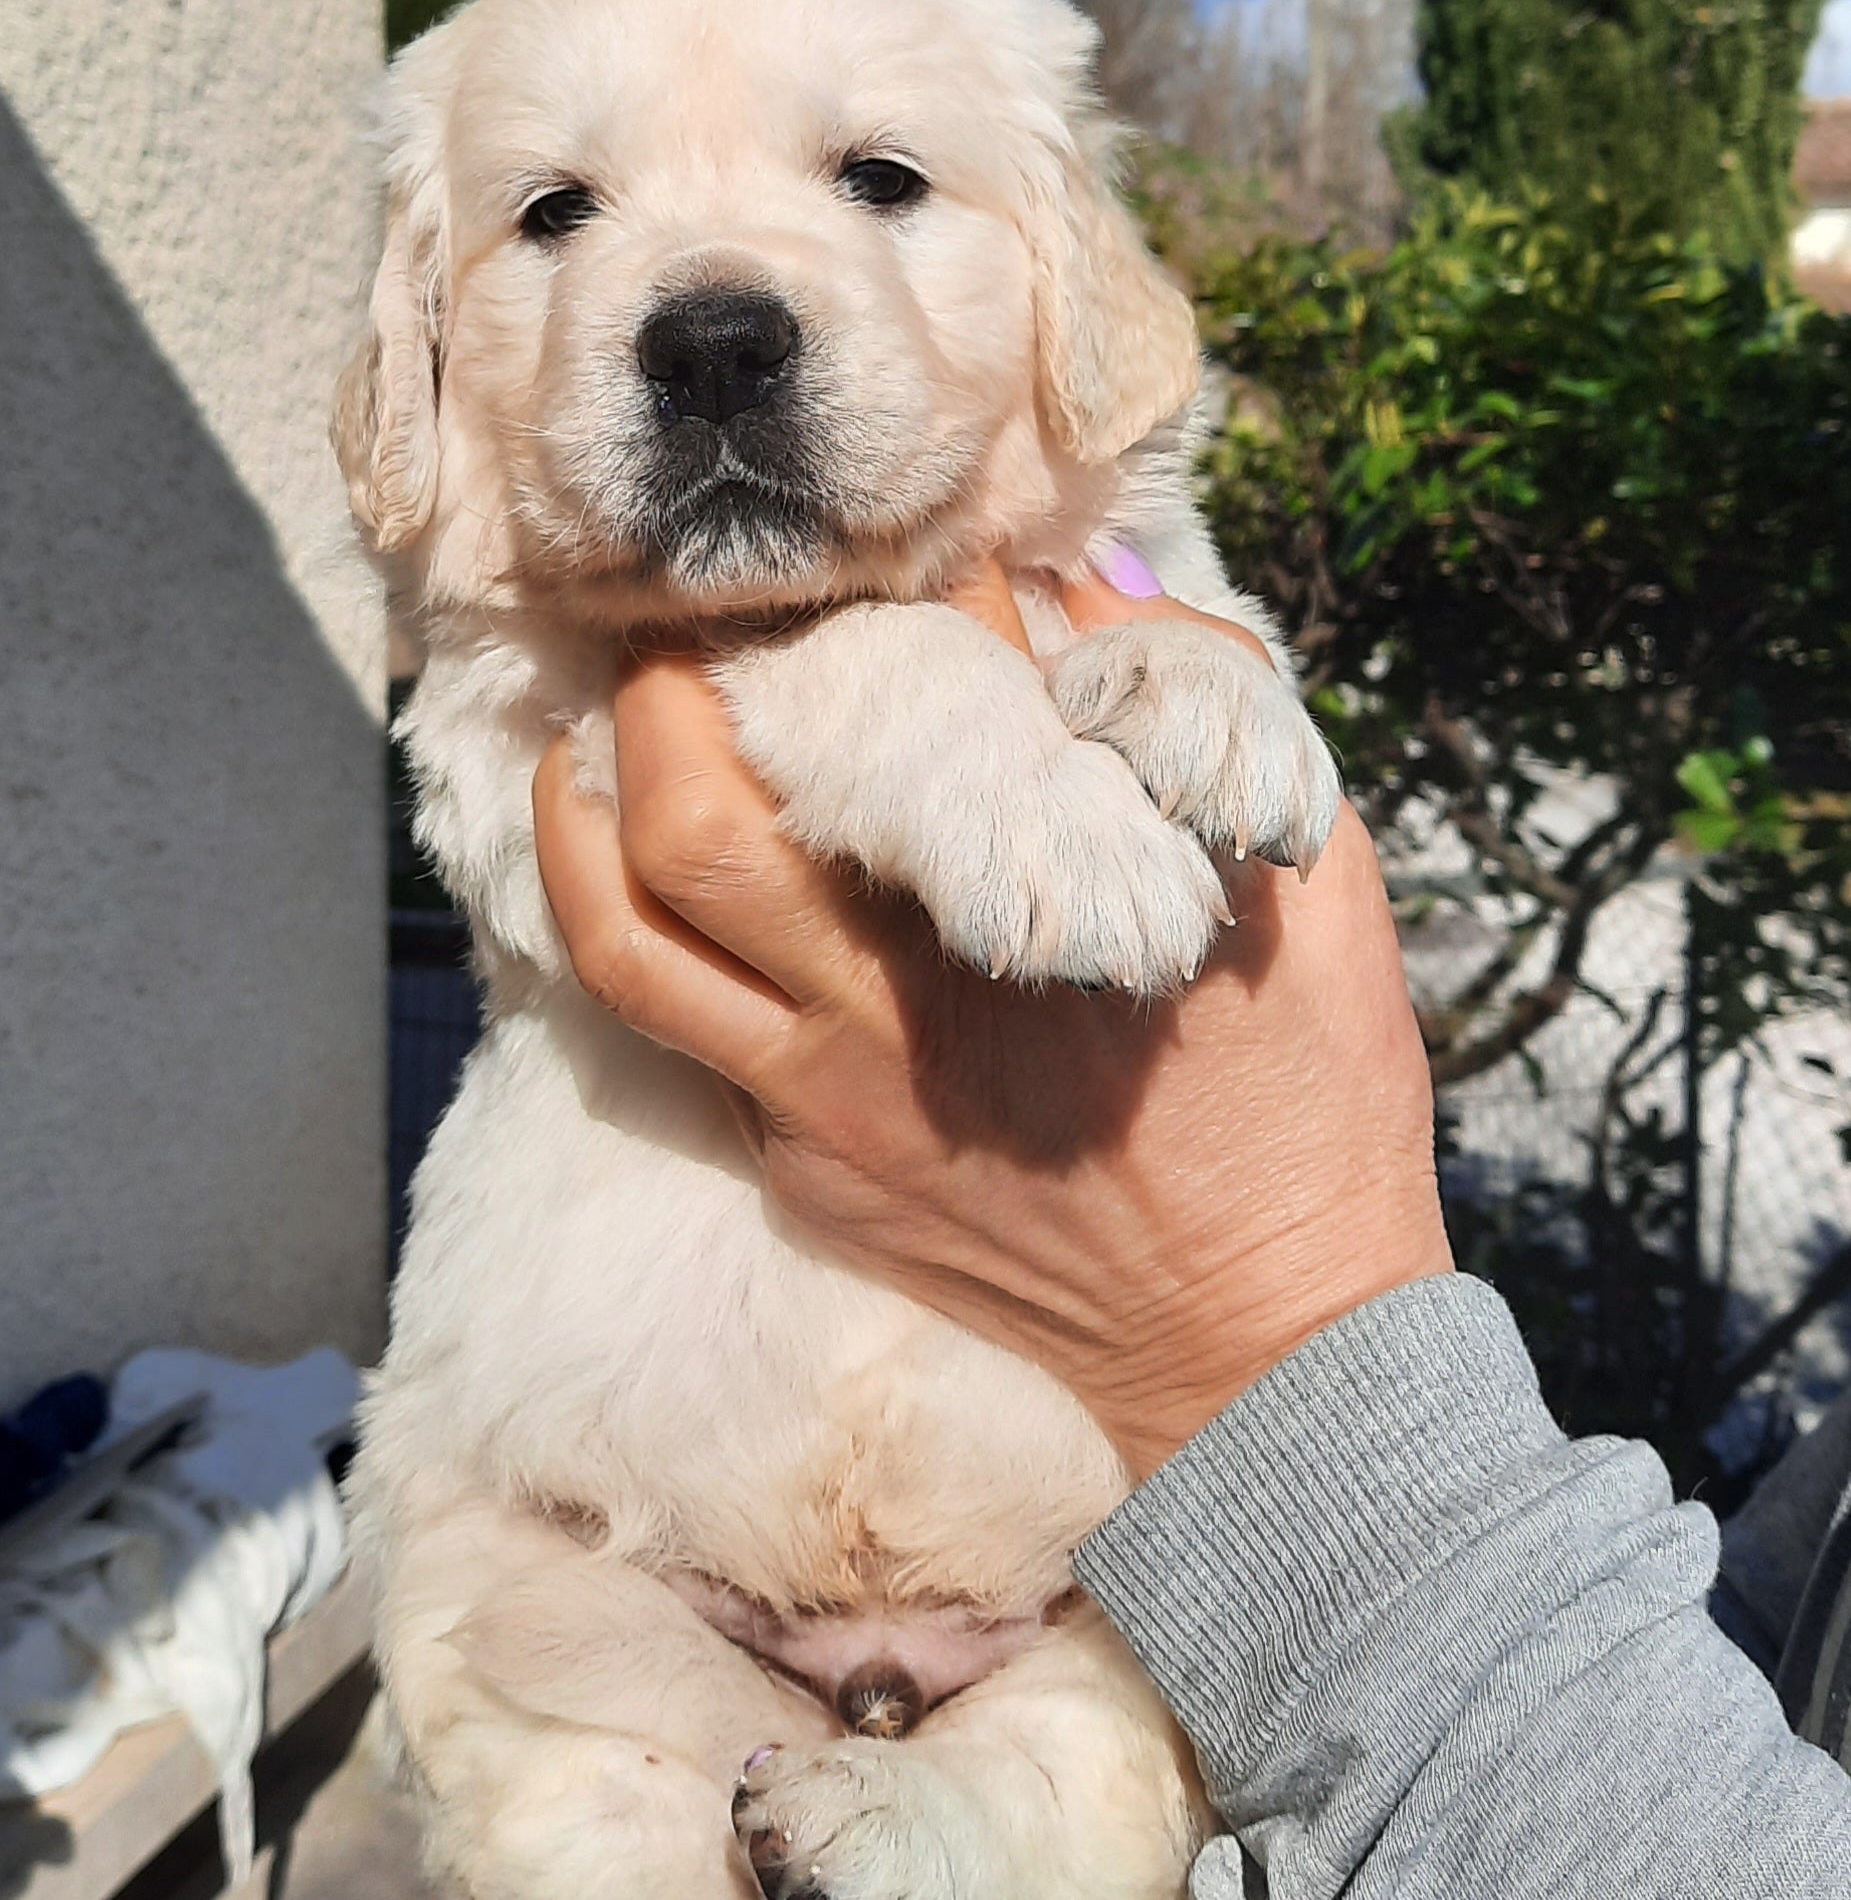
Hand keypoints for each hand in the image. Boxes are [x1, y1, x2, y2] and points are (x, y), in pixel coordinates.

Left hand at [532, 567, 1451, 1479]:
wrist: (1269, 1340)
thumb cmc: (1311, 1099)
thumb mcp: (1315, 881)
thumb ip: (1210, 716)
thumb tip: (1091, 595)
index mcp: (1036, 904)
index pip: (907, 701)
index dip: (882, 603)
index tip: (877, 559)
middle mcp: (902, 1004)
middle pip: (699, 817)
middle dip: (662, 691)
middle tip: (675, 620)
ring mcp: (834, 1102)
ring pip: (632, 938)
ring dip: (583, 815)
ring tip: (589, 736)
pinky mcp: (810, 1173)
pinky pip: (680, 1042)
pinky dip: (637, 934)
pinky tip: (642, 879)